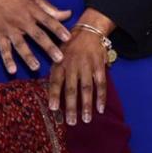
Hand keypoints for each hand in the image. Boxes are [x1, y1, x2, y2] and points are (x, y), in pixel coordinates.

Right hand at [0, 0, 71, 73]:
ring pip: (20, 44)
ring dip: (28, 56)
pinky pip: (3, 49)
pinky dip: (7, 60)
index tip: (68, 38)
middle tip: (59, 58)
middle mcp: (22, 20)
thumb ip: (50, 8)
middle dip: (48, 47)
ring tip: (36, 67)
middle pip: (37, 35)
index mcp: (32, 10)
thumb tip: (68, 14)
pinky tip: (12, 70)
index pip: (48, 20)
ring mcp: (10, 29)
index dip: (58, 29)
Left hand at [48, 10, 113, 124]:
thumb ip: (56, 71)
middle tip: (71, 122)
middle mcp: (72, 65)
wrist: (88, 30)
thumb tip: (50, 92)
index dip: (54, 94)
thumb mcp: (58, 54)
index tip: (53, 108)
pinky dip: (101, 96)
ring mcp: (86, 66)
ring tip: (86, 120)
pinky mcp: (99, 66)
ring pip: (86, 88)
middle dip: (71, 106)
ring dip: (86, 105)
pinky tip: (100, 108)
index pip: (55, 81)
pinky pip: (101, 83)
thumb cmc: (69, 45)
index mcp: (60, 63)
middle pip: (71, 88)